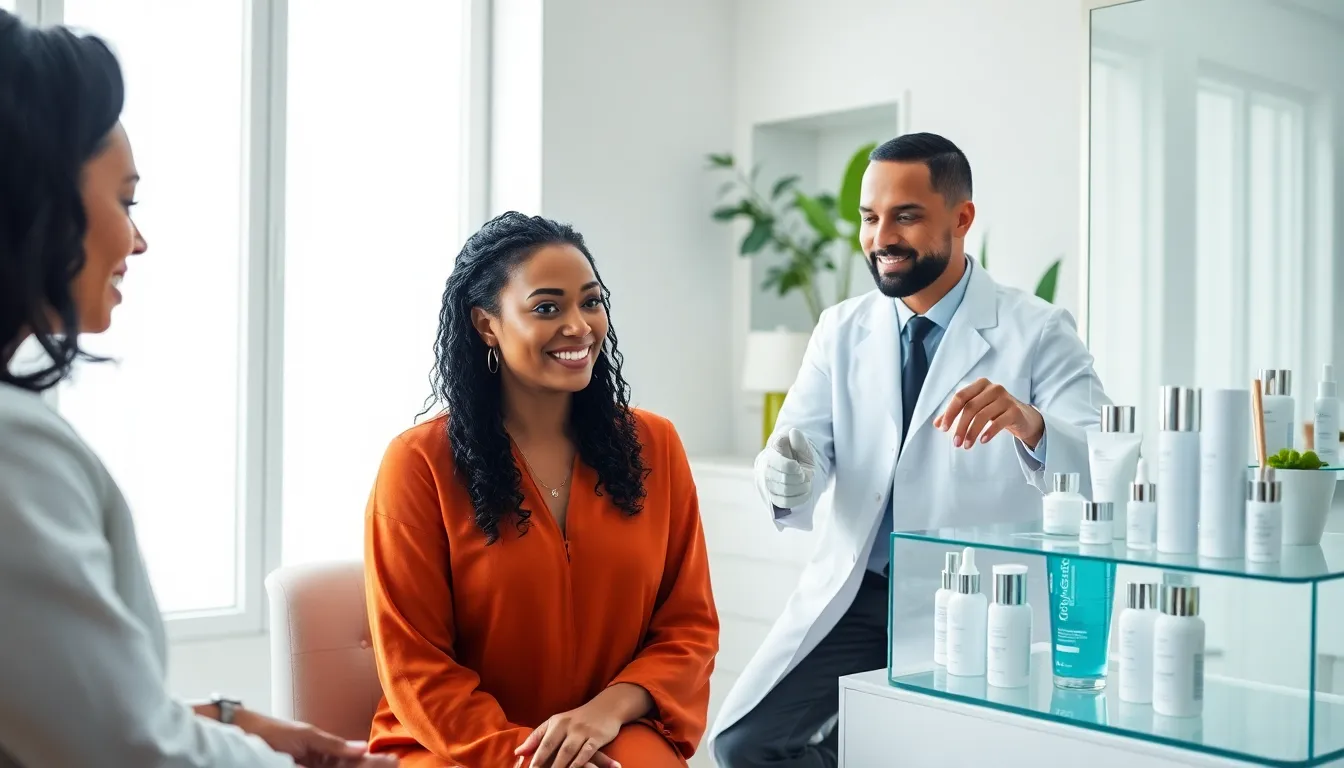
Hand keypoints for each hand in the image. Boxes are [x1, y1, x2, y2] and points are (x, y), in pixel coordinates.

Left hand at [232, 709, 397, 767]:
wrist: (241, 734)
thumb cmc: (271, 731)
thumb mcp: (307, 735)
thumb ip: (334, 744)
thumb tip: (361, 748)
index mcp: (322, 750)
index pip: (352, 758)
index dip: (371, 760)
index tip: (390, 760)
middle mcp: (318, 762)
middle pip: (349, 767)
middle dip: (371, 766)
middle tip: (394, 764)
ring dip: (362, 767)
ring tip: (385, 764)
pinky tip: (357, 765)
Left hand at [514, 702, 621, 767]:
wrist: (607, 707)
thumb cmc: (577, 719)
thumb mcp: (556, 723)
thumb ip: (537, 738)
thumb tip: (518, 753)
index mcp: (556, 722)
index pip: (543, 743)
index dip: (535, 758)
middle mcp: (568, 725)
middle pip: (553, 747)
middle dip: (545, 764)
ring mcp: (583, 731)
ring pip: (568, 751)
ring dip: (560, 765)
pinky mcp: (597, 736)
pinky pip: (586, 751)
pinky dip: (579, 762)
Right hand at [762, 428, 814, 507]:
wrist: (793, 469)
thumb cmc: (798, 457)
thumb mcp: (803, 447)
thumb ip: (800, 441)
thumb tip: (793, 432)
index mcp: (773, 451)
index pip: (783, 465)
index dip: (794, 468)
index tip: (799, 467)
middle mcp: (765, 467)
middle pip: (786, 479)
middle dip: (800, 478)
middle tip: (805, 475)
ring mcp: (766, 483)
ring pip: (786, 491)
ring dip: (801, 488)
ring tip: (805, 482)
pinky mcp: (770, 497)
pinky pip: (785, 502)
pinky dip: (798, 498)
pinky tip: (801, 491)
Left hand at [934, 378, 1044, 449]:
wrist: (1023, 417)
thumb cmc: (994, 412)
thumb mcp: (976, 410)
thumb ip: (956, 414)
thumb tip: (936, 424)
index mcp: (980, 385)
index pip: (960, 397)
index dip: (950, 413)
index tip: (943, 429)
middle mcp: (993, 388)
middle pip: (970, 407)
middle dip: (960, 426)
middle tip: (955, 443)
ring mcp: (1005, 398)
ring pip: (982, 416)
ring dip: (972, 433)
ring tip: (966, 446)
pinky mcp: (1015, 411)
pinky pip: (998, 422)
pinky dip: (988, 432)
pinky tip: (982, 441)